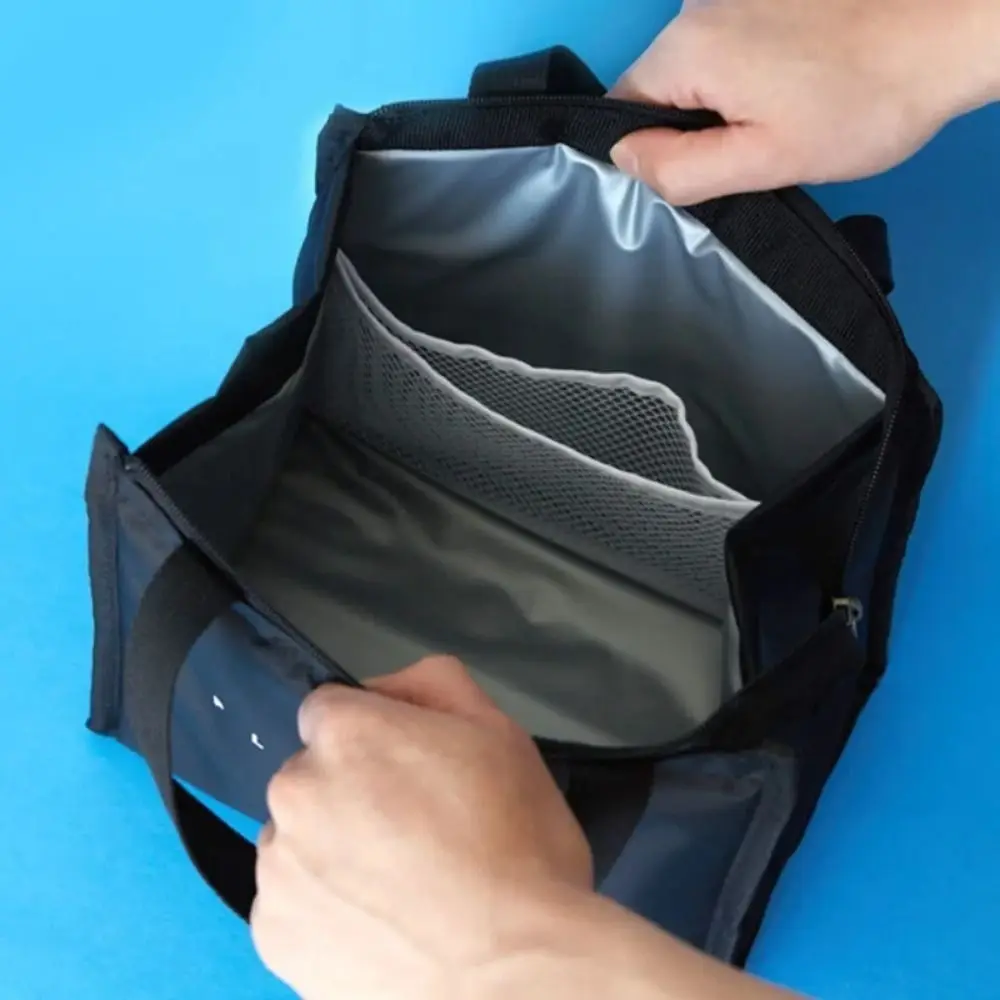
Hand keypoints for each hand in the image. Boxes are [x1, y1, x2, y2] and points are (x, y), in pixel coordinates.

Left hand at [250, 656, 591, 999]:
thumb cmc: (518, 847)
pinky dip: (324, 910)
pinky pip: (292, 903)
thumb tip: (385, 690)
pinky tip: (378, 928)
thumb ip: (434, 685)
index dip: (374, 735)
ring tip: (399, 890)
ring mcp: (278, 869)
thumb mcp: (501, 734)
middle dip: (351, 791)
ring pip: (299, 839)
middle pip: (313, 775)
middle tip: (416, 834)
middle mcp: (295, 792)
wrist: (514, 976)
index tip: (411, 771)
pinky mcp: (274, 937)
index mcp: (347, 733)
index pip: (333, 709)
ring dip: (333, 849)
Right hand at [610, 0, 999, 203]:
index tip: (703, 168)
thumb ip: (680, 167)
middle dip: (689, 124)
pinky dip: (748, 69)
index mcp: (687, 47)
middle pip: (658, 83)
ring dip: (722, 97)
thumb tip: (624, 157)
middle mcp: (698, 5)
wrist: (949, 32)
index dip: (651, 150)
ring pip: (696, 63)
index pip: (622, 108)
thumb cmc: (861, 105)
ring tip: (782, 113)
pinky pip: (729, 39)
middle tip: (752, 147)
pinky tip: (795, 82)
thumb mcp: (763, 160)